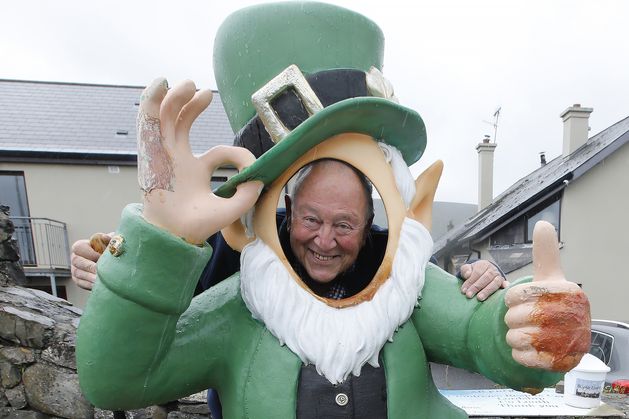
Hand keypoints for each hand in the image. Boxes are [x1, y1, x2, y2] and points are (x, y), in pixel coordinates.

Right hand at [70, 233, 110, 289]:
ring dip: (90, 277)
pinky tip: (99, 285)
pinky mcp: (79, 280)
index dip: (89, 253)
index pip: (78, 247)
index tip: (101, 257)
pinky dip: (90, 284)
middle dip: (89, 266)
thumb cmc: (111, 250)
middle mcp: (75, 257)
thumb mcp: (112, 243)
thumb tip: (104, 237)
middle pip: (76, 261)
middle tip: (101, 272)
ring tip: (101, 280)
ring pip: (78, 273)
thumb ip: (109, 239)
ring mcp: (75, 269)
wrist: (113, 262)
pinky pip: (81, 283)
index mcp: (81, 246)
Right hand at [137, 78, 262, 243]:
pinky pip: (147, 125)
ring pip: (164, 119)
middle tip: (204, 92)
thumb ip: (247, 196)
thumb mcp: (228, 210)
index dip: (237, 154)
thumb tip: (259, 177)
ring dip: (174, 99)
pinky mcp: (150, 154)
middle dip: (191, 105)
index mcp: (196, 172)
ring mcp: (163, 155)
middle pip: (181, 124)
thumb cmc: (196, 227)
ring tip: (188, 84)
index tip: (250, 164)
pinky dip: (151, 103)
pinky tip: (160, 85)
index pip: (218, 153)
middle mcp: (178, 160)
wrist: (171, 237)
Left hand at [460, 260, 508, 300]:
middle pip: (486, 277)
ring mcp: (499, 276)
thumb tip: (468, 275)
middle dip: (477, 287)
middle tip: (469, 295)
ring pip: (495, 282)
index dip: (470, 282)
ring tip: (479, 298)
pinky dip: (505, 286)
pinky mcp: (503, 283)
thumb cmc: (473, 272)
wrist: (483, 272)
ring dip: (487, 291)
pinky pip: (505, 284)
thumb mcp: (467, 269)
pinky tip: (503, 289)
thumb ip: (465, 270)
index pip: (477, 273)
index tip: (464, 291)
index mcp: (483, 264)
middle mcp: (493, 270)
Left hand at [504, 221, 590, 371]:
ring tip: (525, 333)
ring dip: (513, 337)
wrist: (568, 341)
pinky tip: (528, 349)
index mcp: (565, 293)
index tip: (520, 300)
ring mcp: (566, 341)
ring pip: (515, 337)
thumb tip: (543, 223)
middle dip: (512, 318)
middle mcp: (569, 316)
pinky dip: (519, 354)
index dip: (511, 299)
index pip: (516, 294)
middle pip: (513, 316)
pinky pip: (522, 358)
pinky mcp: (560, 362)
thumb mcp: (551, 277)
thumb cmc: (554, 304)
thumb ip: (545, 253)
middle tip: (523, 319)